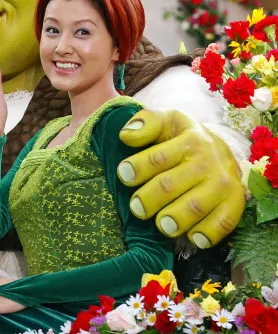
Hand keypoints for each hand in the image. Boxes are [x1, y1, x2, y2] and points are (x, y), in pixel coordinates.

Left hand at [117, 109, 245, 248]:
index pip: (158, 158)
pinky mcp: (235, 203)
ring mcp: (223, 184)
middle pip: (170, 186)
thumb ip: (145, 123)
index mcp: (189, 140)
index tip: (123, 176)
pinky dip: (207, 234)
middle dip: (148, 200)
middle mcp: (208, 162)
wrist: (220, 149)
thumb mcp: (166, 121)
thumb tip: (125, 136)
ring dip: (174, 220)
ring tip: (161, 225)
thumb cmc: (182, 137)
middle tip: (137, 208)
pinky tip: (192, 237)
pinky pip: (222, 223)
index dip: (137, 168)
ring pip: (194, 207)